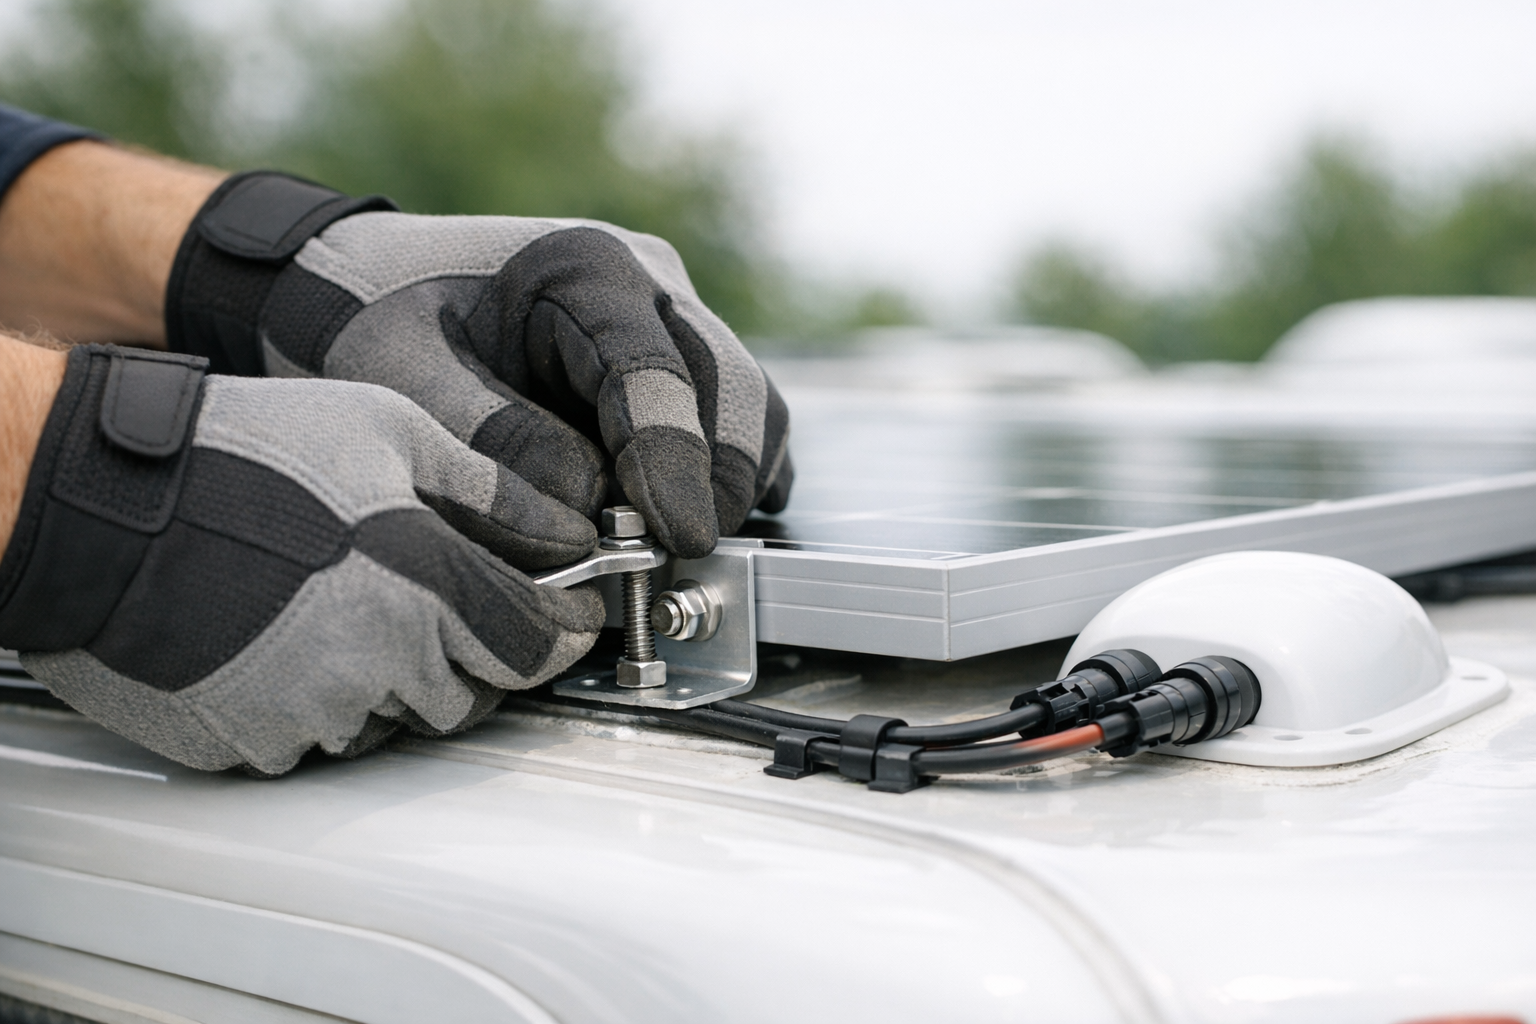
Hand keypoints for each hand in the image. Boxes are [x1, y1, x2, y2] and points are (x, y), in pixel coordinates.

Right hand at [0, 345, 603, 774]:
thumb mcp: (387, 431)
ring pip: (399, 722)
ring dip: (401, 680)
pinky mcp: (252, 746)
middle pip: (474, 695)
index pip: (536, 644)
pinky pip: (321, 739)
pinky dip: (326, 702)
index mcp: (420, 586)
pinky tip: (293, 638)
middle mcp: (374, 665)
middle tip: (451, 604)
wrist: (101, 505)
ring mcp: (310, 715)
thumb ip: (491, 489)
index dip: (567, 632)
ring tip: (352, 607)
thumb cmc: (242, 454)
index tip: (572, 619)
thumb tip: (567, 528)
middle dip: (482, 655)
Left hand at [166, 173, 793, 558]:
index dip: (673, 464)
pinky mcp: (679, 362)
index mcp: (584, 266)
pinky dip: (723, 478)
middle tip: (672, 561)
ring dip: (726, 486)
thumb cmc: (375, 326)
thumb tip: (585, 519)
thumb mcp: (403, 382)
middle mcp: (651, 281)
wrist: (363, 291)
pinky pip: (737, 424)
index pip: (656, 374)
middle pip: (735, 391)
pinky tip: (683, 522)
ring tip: (668, 550)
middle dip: (715, 485)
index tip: (676, 540)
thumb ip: (494, 447)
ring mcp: (675, 320)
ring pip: (752, 410)